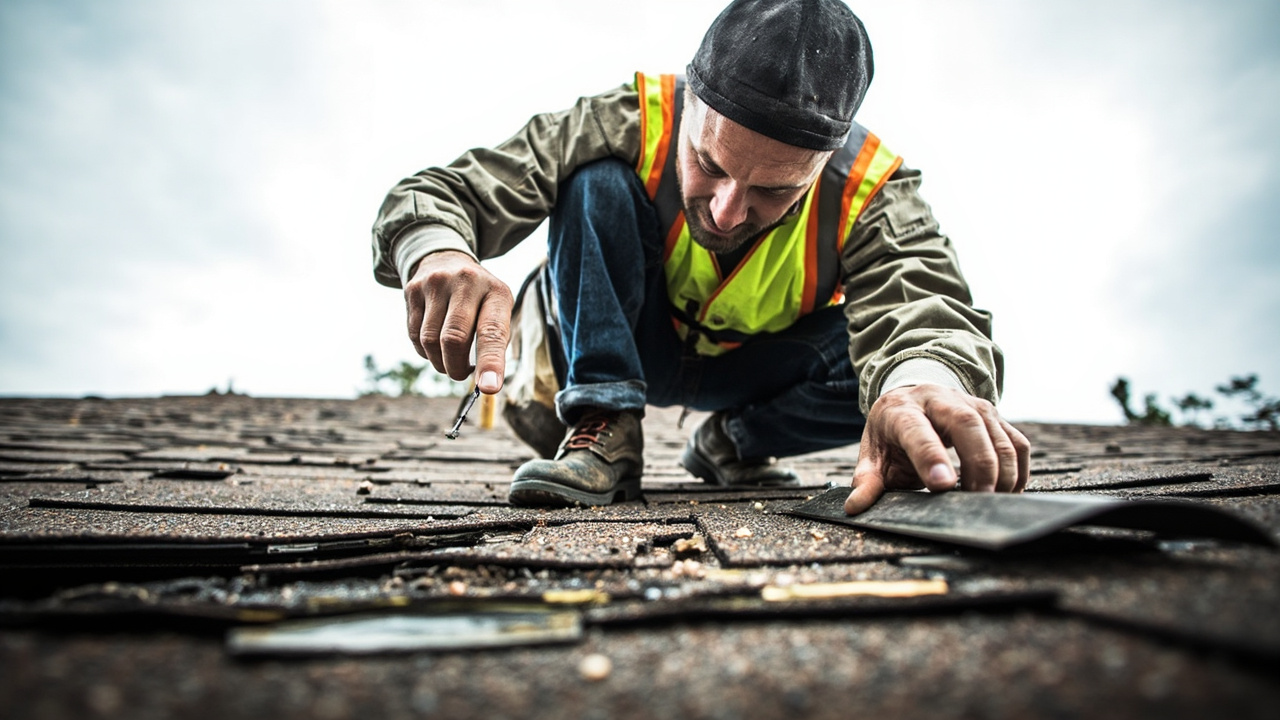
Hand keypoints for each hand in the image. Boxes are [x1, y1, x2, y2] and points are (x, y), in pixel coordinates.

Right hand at [403, 250, 512, 393]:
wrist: (446, 260)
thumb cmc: (479, 299)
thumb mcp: (497, 310)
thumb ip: (494, 343)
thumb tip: (484, 383)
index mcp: (496, 292)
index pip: (493, 332)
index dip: (491, 362)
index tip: (489, 387)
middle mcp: (466, 282)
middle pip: (453, 339)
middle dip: (456, 368)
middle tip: (461, 374)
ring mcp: (436, 284)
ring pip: (430, 341)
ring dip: (440, 362)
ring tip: (449, 359)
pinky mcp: (412, 290)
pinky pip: (415, 336)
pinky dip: (425, 351)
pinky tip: (434, 345)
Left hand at [844, 384, 1029, 514]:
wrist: (912, 397)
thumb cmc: (892, 432)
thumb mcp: (873, 453)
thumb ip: (866, 480)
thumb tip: (855, 506)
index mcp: (902, 409)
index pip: (918, 429)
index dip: (931, 456)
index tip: (942, 485)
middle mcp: (940, 400)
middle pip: (967, 423)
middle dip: (978, 463)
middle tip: (977, 498)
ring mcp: (972, 405)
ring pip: (997, 433)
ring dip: (1001, 471)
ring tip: (991, 501)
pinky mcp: (995, 417)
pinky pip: (1017, 442)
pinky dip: (1018, 470)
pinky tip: (1007, 492)